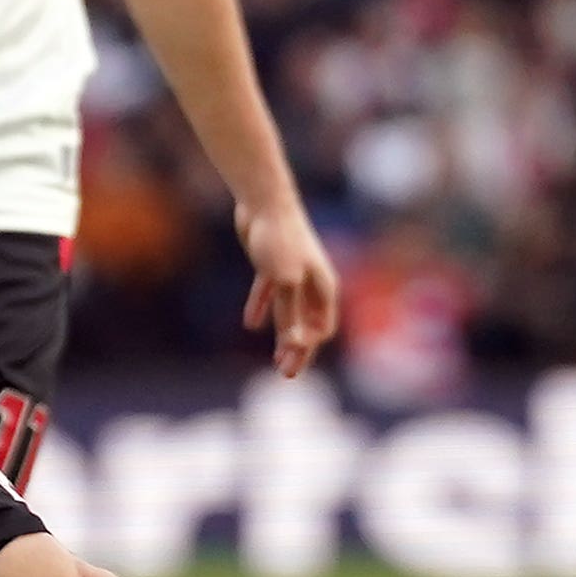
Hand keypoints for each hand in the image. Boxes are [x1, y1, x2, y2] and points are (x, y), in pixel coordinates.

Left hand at [236, 198, 340, 379]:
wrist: (264, 202)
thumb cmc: (281, 241)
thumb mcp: (286, 283)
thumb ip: (290, 315)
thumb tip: (296, 345)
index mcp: (323, 287)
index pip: (322, 328)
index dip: (308, 348)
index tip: (290, 365)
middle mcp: (311, 283)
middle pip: (307, 324)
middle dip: (298, 349)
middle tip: (286, 374)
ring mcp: (292, 274)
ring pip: (289, 312)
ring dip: (283, 334)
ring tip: (274, 358)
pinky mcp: (272, 265)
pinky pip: (270, 293)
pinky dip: (263, 308)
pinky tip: (251, 324)